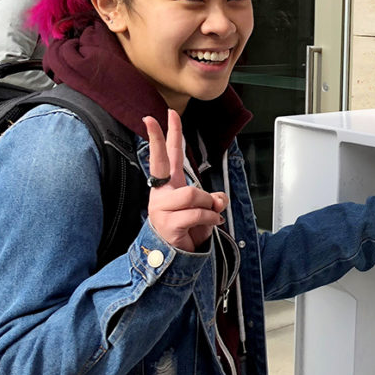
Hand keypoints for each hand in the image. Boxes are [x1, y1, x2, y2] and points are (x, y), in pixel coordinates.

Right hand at [143, 109, 227, 251]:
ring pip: (193, 194)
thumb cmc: (187, 229)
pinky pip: (198, 213)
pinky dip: (212, 218)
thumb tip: (219, 199)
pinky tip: (212, 223)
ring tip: (210, 214)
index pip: (167, 157)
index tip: (156, 117)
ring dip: (208, 205)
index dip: (164, 137)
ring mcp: (162, 208)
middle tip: (155, 117)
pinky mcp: (169, 224)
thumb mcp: (205, 210)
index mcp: (169, 186)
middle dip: (161, 137)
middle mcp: (161, 193)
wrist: (176, 257)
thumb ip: (212, 199)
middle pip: (162, 161)